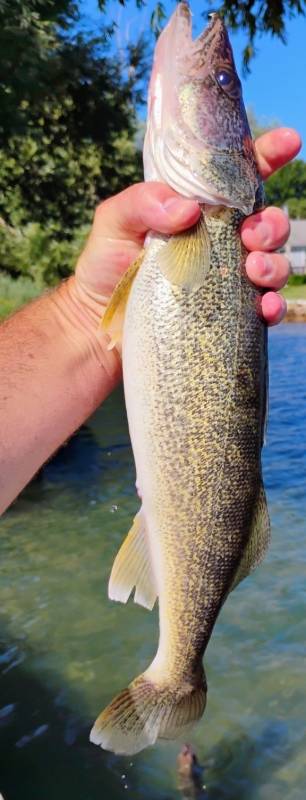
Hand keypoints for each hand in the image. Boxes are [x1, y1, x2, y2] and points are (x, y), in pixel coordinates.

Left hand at [73, 127, 300, 330]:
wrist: (98, 321)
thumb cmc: (106, 263)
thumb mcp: (114, 220)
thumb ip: (142, 202)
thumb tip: (186, 209)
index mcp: (200, 208)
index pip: (241, 176)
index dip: (269, 155)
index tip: (288, 142)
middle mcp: (221, 241)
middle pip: (267, 223)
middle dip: (272, 224)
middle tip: (253, 235)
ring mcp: (227, 279)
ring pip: (273, 264)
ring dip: (274, 265)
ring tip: (254, 270)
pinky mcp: (228, 315)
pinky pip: (264, 309)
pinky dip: (273, 307)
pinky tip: (265, 308)